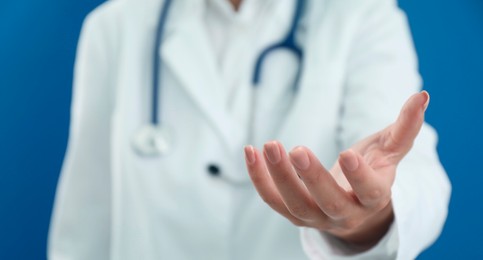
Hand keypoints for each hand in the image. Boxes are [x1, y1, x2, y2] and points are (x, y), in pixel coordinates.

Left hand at [244, 91, 428, 247]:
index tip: (348, 154)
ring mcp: (317, 217)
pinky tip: (251, 152)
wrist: (355, 207)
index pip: (369, 192)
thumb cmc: (374, 173)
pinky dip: (260, 178)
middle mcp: (345, 213)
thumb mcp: (389, 152)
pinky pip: (273, 201)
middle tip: (295, 150)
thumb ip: (405, 127)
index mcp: (373, 198)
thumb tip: (421, 95)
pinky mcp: (294, 214)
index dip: (359, 177)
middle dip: (311, 178)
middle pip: (327, 203)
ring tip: (268, 145)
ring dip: (278, 177)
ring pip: (295, 205)